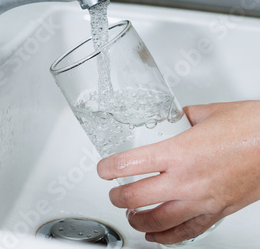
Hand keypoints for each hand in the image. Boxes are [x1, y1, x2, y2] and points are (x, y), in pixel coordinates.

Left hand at [97, 101, 259, 244]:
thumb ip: (187, 116)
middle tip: (113, 192)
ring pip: (158, 221)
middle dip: (118, 197)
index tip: (103, 169)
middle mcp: (186, 179)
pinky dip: (167, 237)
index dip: (110, 168)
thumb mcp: (209, 112)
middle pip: (137, 197)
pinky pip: (186, 232)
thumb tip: (179, 117)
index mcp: (179, 151)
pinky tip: (157, 235)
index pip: (131, 163)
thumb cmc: (250, 128)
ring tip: (130, 215)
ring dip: (138, 220)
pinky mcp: (217, 212)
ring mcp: (201, 200)